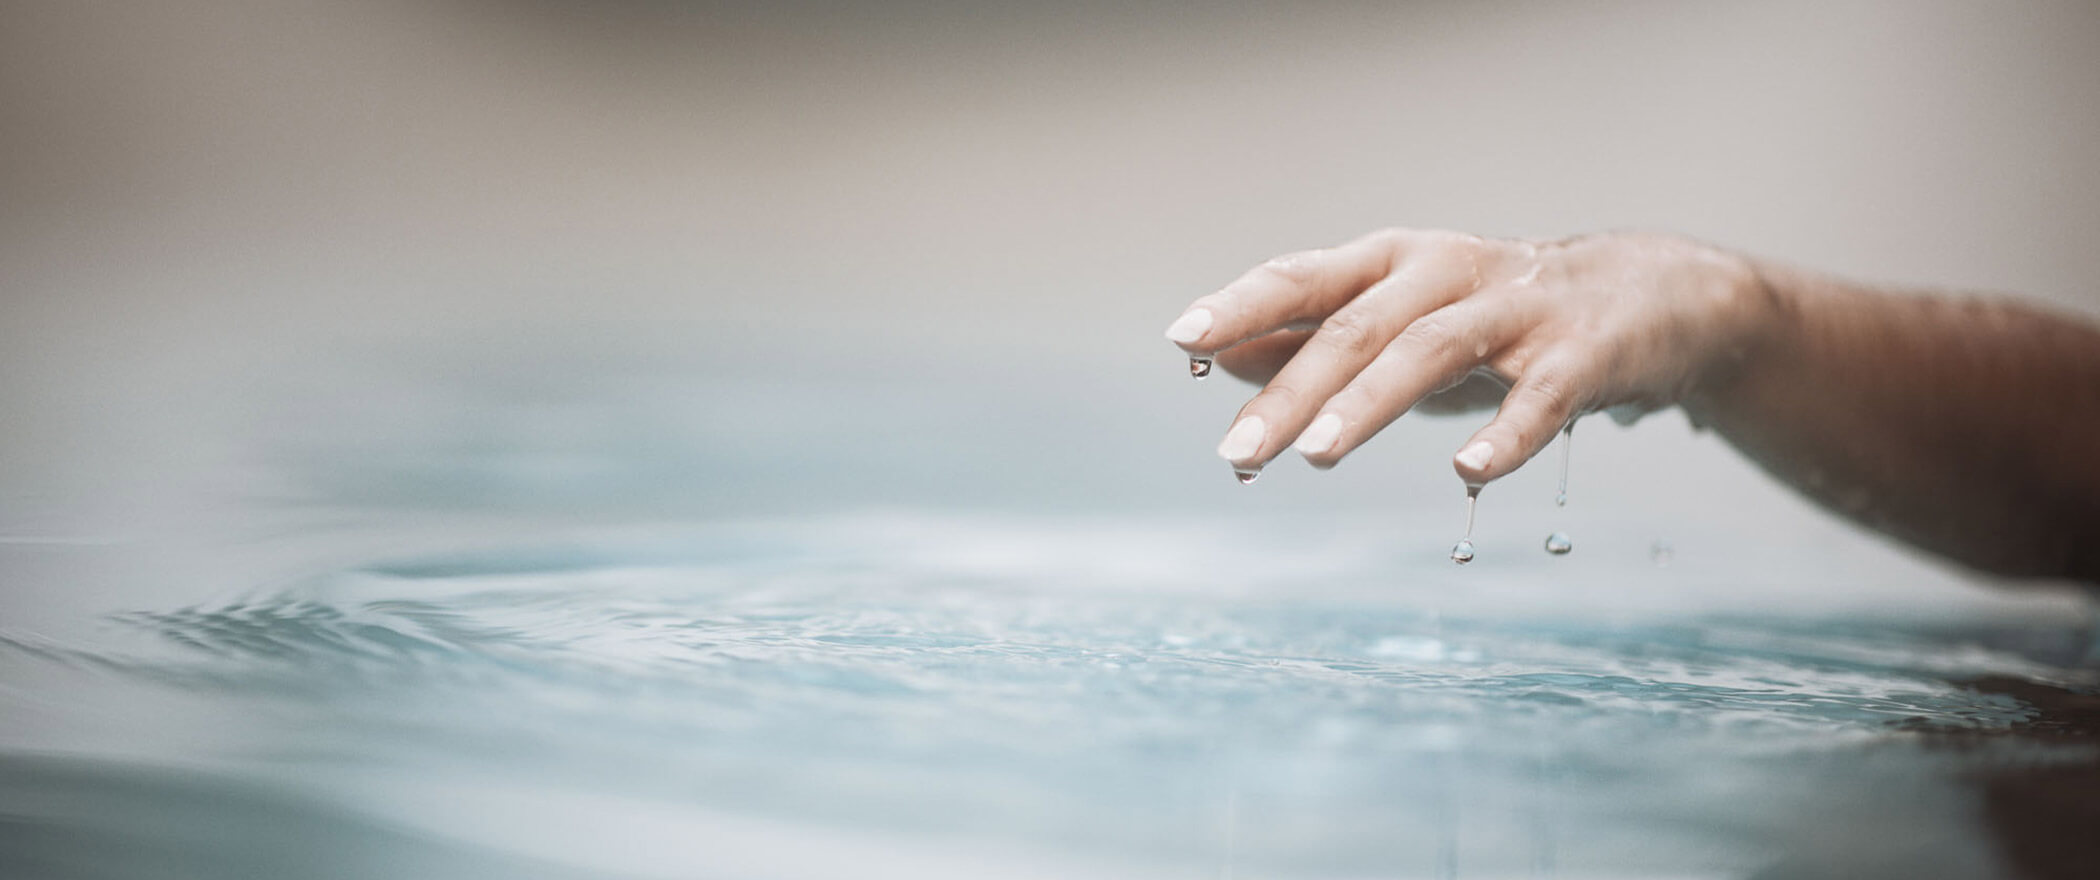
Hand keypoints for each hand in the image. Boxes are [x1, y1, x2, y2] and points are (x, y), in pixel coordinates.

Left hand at [1164, 229, 1772, 484]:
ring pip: (1431, 350)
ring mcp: (1517, 309)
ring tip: (1316, 457)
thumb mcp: (1401, 318)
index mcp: (1393, 264)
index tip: (1183, 341)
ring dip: (1368, 402)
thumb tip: (1218, 357)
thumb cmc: (1500, 315)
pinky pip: (1541, 394)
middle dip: (1291, 390)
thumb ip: (1314, 337)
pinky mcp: (1584, 351)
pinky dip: (1505, 431)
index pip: (1303, 278)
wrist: (1656, 296)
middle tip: (1235, 454)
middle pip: (1356, 327)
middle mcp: (1446, 273)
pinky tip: (1468, 473)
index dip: (1242, 306)